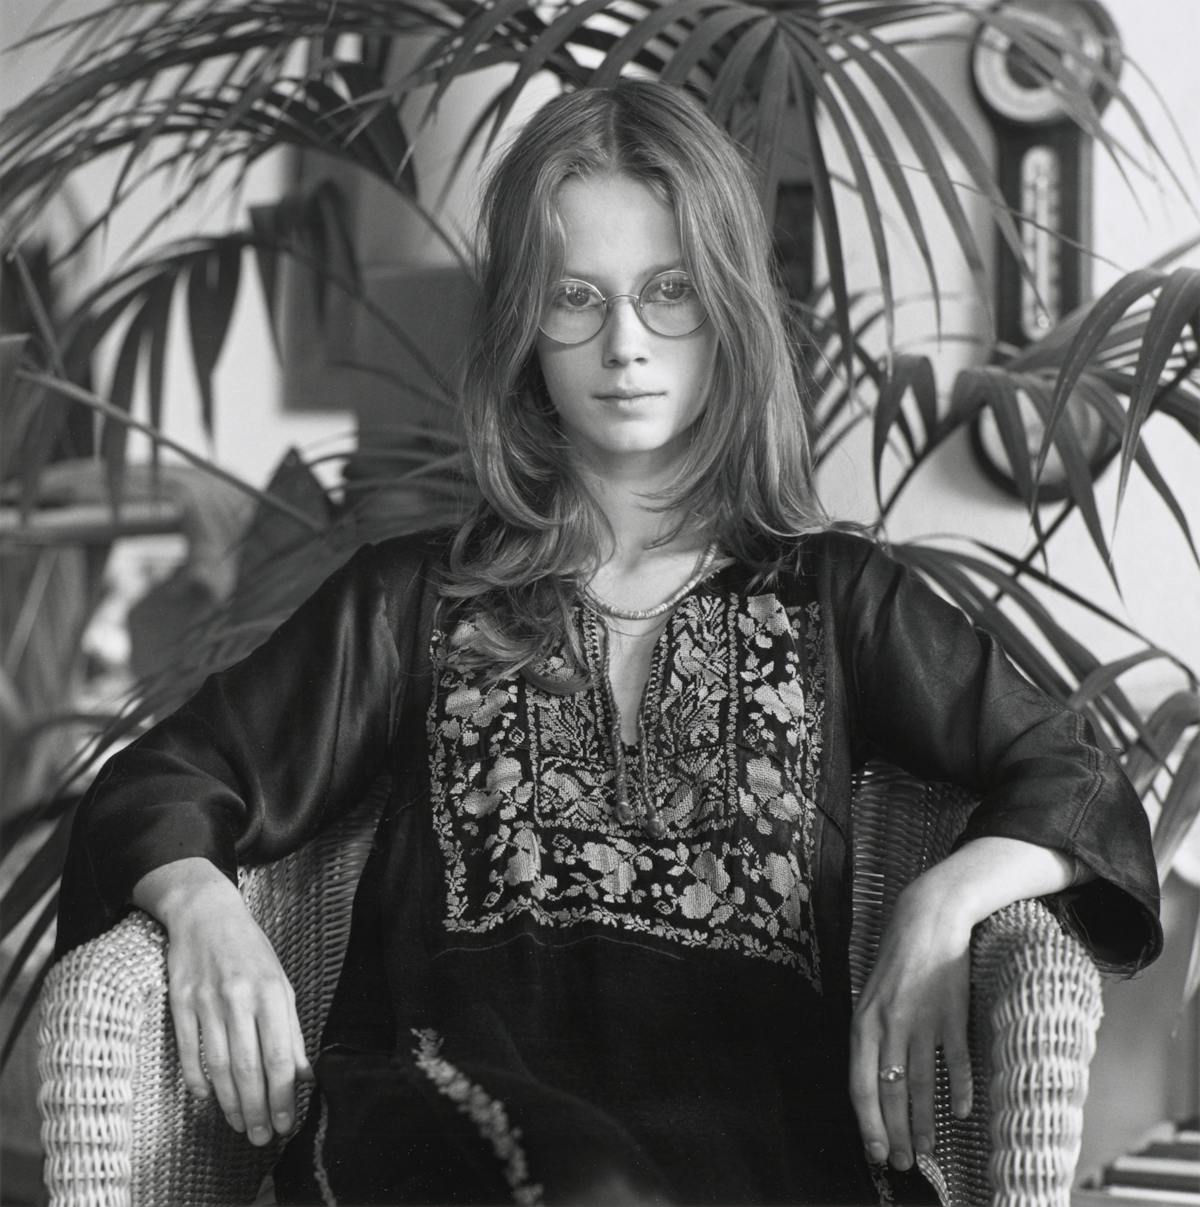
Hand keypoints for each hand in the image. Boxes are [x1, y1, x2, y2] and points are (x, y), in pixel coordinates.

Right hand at [133, 859, 312, 1144]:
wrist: (207, 913)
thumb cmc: (250, 951)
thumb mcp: (281, 982)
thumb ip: (291, 1029)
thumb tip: (305, 1074)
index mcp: (273, 992)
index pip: (280, 1055)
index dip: (283, 1095)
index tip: (286, 1122)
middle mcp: (241, 997)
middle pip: (250, 1067)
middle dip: (257, 1108)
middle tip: (260, 1136)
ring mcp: (208, 1001)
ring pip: (220, 1065)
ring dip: (230, 1102)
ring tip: (238, 1125)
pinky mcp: (181, 1003)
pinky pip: (190, 1050)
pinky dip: (198, 1080)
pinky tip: (208, 1098)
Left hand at [849, 876, 973, 1172]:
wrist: (928, 917)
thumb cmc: (899, 959)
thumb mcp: (873, 995)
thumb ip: (872, 1035)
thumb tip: (875, 1081)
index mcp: (864, 1021)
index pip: (859, 1083)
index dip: (866, 1121)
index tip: (873, 1151)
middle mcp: (889, 1025)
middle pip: (890, 1090)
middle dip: (894, 1132)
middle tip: (900, 1163)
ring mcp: (921, 1020)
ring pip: (921, 1083)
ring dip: (924, 1122)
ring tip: (927, 1151)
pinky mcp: (951, 1012)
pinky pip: (954, 1060)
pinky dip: (958, 1088)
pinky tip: (960, 1112)